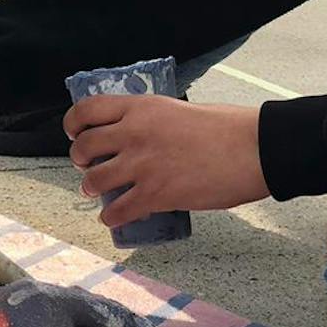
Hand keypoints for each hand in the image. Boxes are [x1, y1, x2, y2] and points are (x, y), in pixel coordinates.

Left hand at [65, 97, 268, 225]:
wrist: (253, 149)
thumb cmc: (227, 128)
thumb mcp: (179, 110)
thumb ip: (153, 121)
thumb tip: (141, 137)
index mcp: (141, 108)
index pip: (87, 110)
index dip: (73, 124)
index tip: (75, 133)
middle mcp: (134, 134)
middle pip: (84, 147)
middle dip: (80, 160)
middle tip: (87, 166)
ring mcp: (143, 165)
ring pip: (95, 181)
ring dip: (91, 188)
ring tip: (96, 191)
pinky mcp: (156, 194)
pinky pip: (118, 211)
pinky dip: (111, 217)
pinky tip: (113, 218)